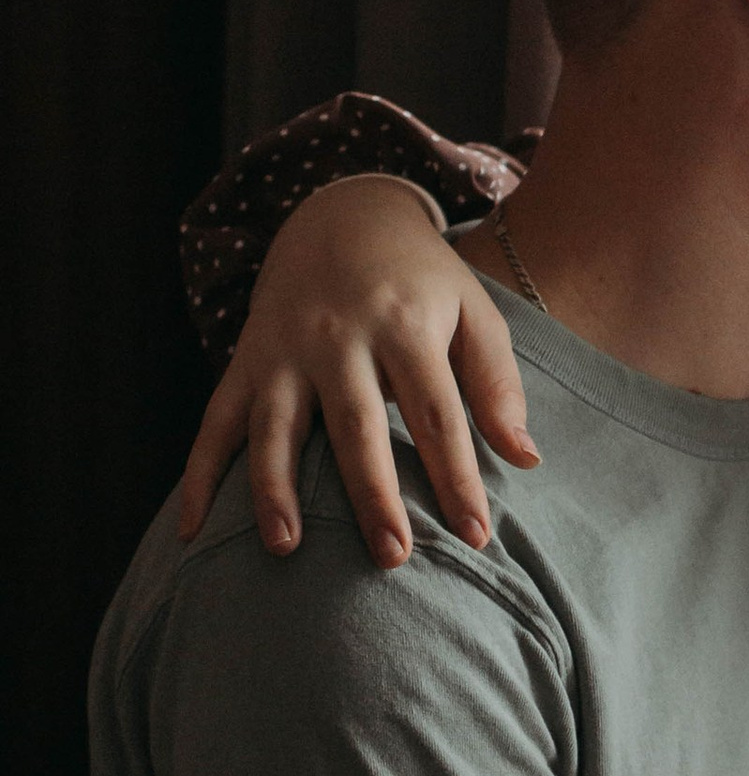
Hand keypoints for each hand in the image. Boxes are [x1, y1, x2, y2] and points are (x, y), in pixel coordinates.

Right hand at [178, 178, 538, 569]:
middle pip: (357, 426)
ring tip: (286, 548)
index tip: (476, 536)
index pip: (437, 414)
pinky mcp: (245, 361)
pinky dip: (201, 476)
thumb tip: (525, 460)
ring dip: (275, 489)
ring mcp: (285, 350)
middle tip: (392, 558)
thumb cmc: (421, 282)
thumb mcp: (473, 312)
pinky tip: (196, 530)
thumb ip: (498, 384)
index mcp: (404, 325)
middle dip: (373, 496)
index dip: (457, 477)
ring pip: (276, 426)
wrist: (341, 217)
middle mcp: (338, 337)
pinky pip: (216, 423)